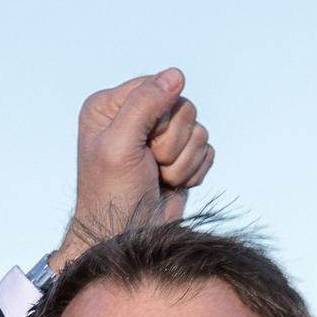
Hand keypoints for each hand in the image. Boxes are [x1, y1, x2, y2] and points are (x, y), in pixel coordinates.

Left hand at [59, 71, 213, 264]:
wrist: (125, 240)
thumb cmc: (113, 196)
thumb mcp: (119, 146)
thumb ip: (144, 104)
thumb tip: (176, 75)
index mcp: (110, 106)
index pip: (157, 86)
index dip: (159, 118)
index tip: (140, 147)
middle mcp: (135, 117)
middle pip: (183, 107)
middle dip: (171, 143)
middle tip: (149, 166)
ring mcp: (159, 138)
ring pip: (198, 130)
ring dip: (182, 162)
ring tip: (158, 178)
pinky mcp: (180, 158)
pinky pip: (207, 150)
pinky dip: (193, 171)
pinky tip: (171, 184)